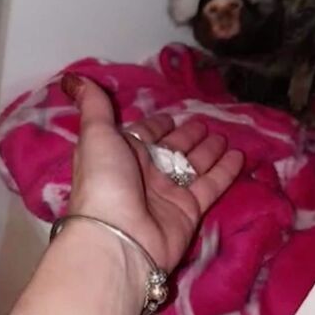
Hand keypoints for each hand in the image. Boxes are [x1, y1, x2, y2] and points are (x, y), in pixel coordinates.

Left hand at [61, 73, 243, 271]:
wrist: (118, 236)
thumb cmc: (105, 181)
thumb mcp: (96, 135)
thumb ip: (94, 107)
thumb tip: (75, 78)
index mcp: (121, 155)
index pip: (143, 135)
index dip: (157, 126)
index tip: (173, 117)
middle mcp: (144, 174)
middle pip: (171, 150)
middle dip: (188, 137)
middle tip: (206, 124)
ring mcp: (167, 194)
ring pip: (193, 166)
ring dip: (208, 151)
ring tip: (225, 136)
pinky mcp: (189, 211)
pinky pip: (210, 186)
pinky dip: (225, 171)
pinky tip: (239, 155)